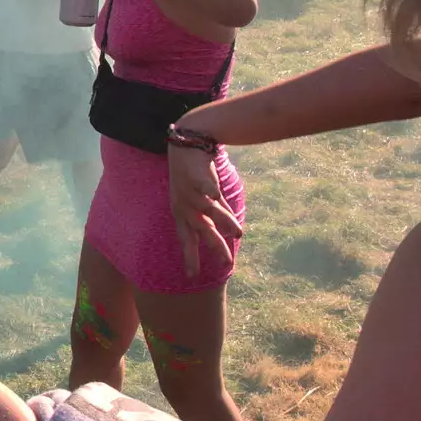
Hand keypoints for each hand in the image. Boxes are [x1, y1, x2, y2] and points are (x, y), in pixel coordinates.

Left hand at [168, 143, 241, 276]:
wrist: (187, 144)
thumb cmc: (194, 173)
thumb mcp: (205, 197)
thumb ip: (219, 213)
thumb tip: (232, 231)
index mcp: (183, 213)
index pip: (187, 239)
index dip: (190, 256)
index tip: (192, 276)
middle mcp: (185, 206)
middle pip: (200, 229)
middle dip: (213, 245)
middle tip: (225, 262)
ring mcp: (189, 191)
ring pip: (208, 209)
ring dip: (223, 220)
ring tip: (237, 233)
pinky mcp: (195, 175)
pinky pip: (204, 184)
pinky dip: (209, 189)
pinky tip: (216, 195)